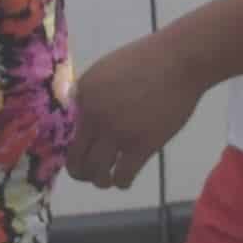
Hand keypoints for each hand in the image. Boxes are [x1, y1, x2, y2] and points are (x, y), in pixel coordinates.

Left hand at [61, 31, 195, 190]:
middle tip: (88, 173)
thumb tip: (78, 112)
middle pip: (75, 158)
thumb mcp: (105, 69)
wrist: (179, 61)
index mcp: (83, 95)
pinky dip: (121, 182)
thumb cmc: (146, 60)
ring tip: (106, 178)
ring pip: (96, 173)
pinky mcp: (141, 145)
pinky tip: (124, 178)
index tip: (76, 154)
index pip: (63, 133)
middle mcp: (94, 116)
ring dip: (99, 180)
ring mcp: (117, 132)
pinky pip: (122, 176)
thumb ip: (89, 93)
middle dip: (80, 172)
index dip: (68, 148)